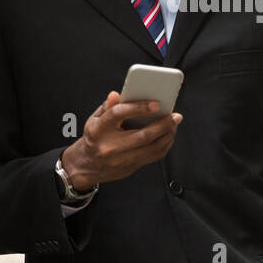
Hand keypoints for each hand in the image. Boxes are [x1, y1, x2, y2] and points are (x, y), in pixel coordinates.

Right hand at [60, 91, 182, 190]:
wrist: (87, 166)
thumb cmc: (94, 138)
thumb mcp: (94, 119)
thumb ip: (107, 106)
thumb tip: (117, 94)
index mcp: (98, 130)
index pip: (118, 114)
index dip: (137, 108)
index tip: (155, 104)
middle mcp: (110, 146)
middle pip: (142, 136)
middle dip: (162, 124)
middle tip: (174, 115)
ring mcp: (121, 160)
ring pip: (151, 148)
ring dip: (167, 135)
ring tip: (174, 123)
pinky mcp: (130, 168)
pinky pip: (153, 157)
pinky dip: (164, 145)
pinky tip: (168, 135)